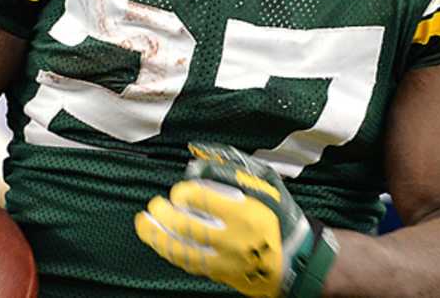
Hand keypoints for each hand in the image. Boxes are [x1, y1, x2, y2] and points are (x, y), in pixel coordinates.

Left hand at [135, 143, 337, 297]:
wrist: (295, 260)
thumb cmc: (280, 217)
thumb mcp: (266, 186)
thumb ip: (233, 172)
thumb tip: (198, 165)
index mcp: (246, 214)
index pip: (204, 201)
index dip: (184, 194)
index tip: (179, 190)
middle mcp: (233, 241)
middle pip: (187, 227)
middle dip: (164, 214)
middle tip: (154, 203)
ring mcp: (225, 262)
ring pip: (182, 250)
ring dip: (158, 236)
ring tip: (143, 223)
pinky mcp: (220, 275)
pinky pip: (189, 264)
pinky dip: (170, 252)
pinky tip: (159, 242)